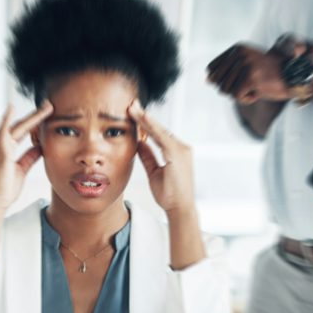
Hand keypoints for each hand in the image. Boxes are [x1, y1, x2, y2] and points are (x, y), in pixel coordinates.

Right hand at [0, 102, 53, 211]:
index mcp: (2, 148)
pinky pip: (3, 133)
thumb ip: (29, 157)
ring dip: (33, 116)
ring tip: (46, 107)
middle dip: (35, 115)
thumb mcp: (20, 170)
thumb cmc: (4, 189)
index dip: (33, 123)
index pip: (20, 131)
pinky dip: (7, 120)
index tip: (46, 115)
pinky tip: (12, 108)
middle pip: (19, 126)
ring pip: (17, 127)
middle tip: (49, 105)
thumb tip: (40, 147)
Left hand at [128, 99, 195, 216]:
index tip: (133, 113)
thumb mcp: (154, 172)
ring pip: (159, 130)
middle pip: (159, 129)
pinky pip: (162, 137)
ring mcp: (182, 149)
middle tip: (131, 104)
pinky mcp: (178, 153)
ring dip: (145, 118)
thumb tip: (138, 143)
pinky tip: (142, 118)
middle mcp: (181, 147)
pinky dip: (152, 126)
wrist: (179, 208)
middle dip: (144, 116)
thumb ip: (148, 156)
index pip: (158, 134)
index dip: (145, 123)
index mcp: (176, 152)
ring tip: (132, 108)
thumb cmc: (169, 194)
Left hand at [206, 34, 312, 104]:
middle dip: (233, 89)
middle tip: (253, 82)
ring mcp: (245, 65)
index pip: (212, 71)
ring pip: (227, 91)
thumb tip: (208, 80)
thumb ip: (225, 73)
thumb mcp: (245, 69)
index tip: (244, 77)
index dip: (224, 80)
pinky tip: (260, 90)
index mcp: (236, 48)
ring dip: (242, 94)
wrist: (295, 77)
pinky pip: (237, 97)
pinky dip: (248, 99)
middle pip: (218, 83)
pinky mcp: (250, 78)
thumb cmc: (270, 75)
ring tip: (258, 85)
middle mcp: (239, 54)